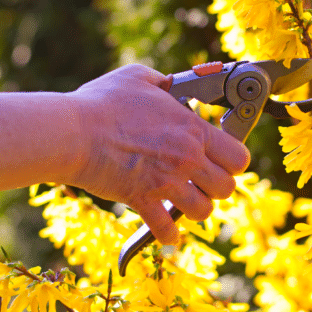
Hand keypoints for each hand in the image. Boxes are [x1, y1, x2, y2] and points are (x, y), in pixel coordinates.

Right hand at [67, 64, 249, 244]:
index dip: (233, 160)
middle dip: (217, 186)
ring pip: (204, 211)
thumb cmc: (102, 103)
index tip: (222, 159)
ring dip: (196, 208)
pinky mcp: (143, 200)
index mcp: (192, 129)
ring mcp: (167, 182)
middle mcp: (187, 158)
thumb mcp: (137, 77)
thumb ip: (161, 81)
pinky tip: (166, 230)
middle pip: (227, 187)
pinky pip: (166, 229)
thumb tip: (168, 83)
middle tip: (203, 181)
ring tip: (185, 201)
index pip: (239, 156)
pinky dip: (168, 234)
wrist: (73, 131)